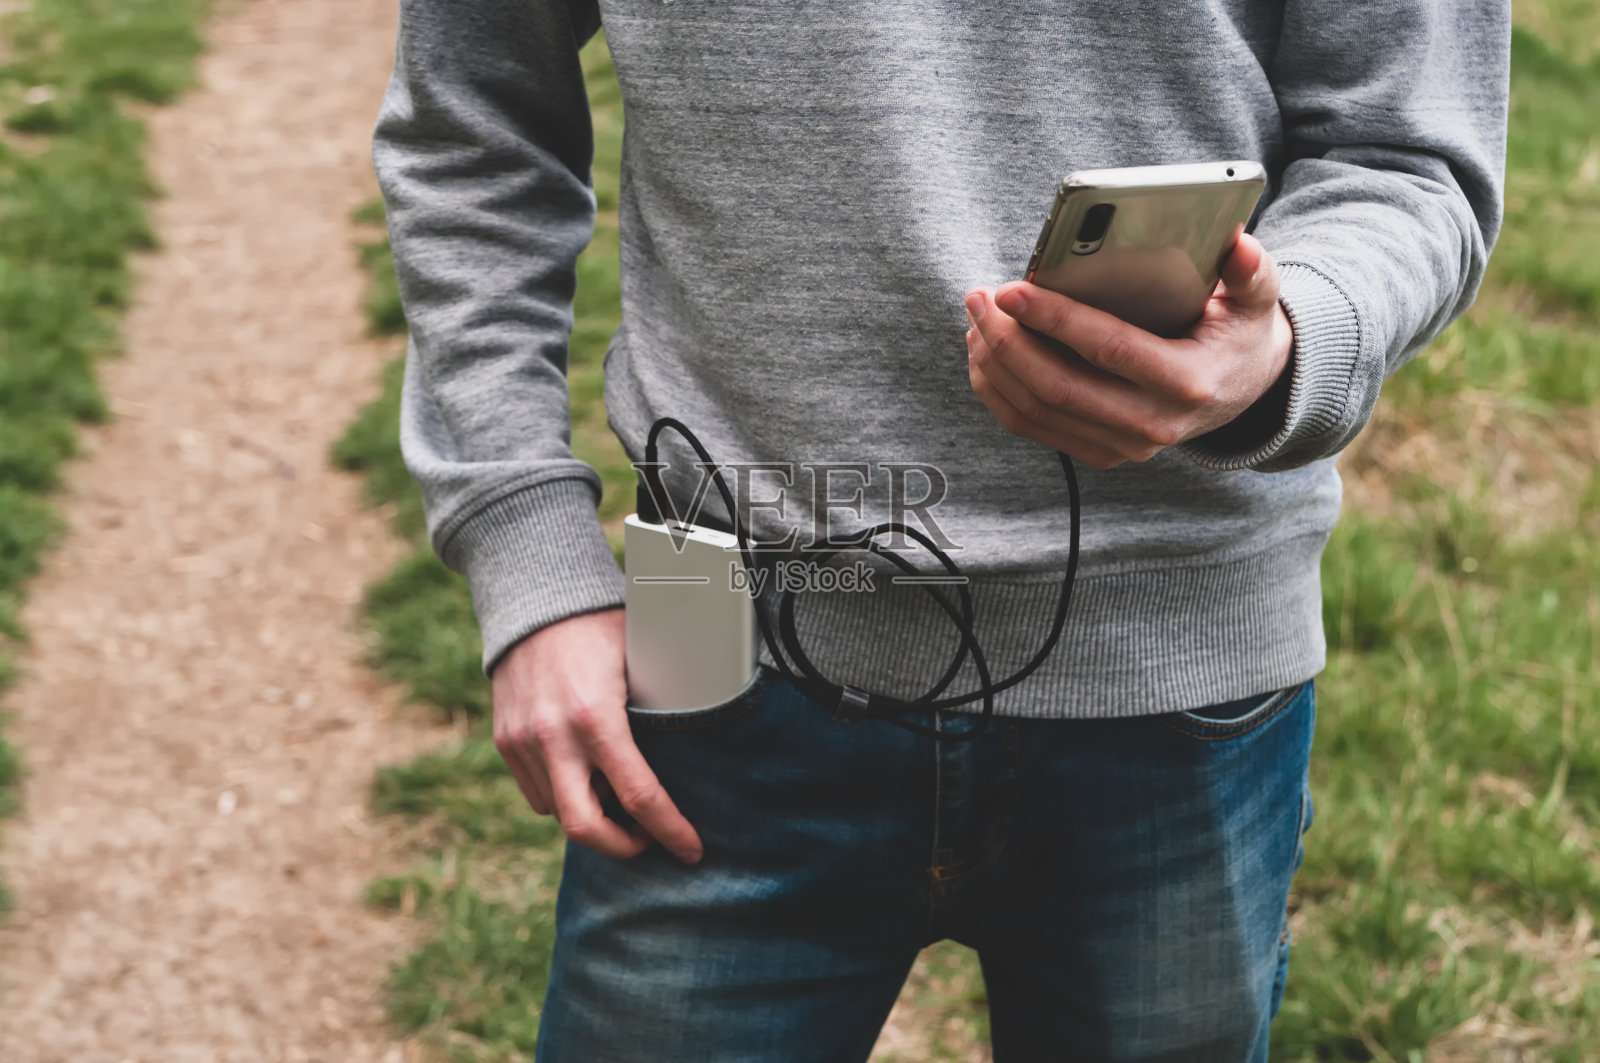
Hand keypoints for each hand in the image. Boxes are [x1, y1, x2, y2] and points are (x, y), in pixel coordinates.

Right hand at [490, 607, 703, 863]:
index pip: (640, 796)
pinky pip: (538, 793)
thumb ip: (663, 704)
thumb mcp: (641, 659)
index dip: (670, 831)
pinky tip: (588, 775)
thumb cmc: (599, 625)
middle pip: (585, 828)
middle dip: (623, 847)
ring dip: (594, 817)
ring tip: (621, 795)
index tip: (691, 850)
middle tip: (650, 840)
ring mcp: (523, 742)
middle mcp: (554, 737)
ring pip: (559, 813)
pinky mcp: (507, 741)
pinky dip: (566, 795)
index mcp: (596, 717)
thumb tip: (707, 741)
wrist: (533, 599)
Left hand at [965, 233, 1293, 468]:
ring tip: (977, 319)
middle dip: (1008, 341)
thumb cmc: (1238, 333)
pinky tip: (985, 353)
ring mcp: (1123, 445)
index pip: (1108, 349)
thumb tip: (1239, 243)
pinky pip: (1034, 428)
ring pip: (1037, 412)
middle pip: (1058, 387)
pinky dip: (999, 392)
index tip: (1011, 291)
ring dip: (995, 365)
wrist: (1242, 391)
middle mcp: (1152, 423)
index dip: (1055, 319)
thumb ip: (1251, 272)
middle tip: (980, 298)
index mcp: (1187, 382)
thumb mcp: (1255, 300)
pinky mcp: (1101, 452)